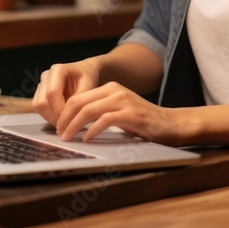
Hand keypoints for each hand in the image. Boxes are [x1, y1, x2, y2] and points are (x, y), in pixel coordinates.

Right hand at [31, 60, 100, 127]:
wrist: (84, 72)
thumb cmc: (87, 77)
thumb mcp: (89, 85)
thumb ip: (80, 99)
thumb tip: (73, 115)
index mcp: (57, 70)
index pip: (52, 93)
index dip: (59, 109)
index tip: (70, 120)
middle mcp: (46, 76)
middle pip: (42, 101)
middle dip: (54, 116)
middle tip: (68, 126)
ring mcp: (41, 84)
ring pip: (38, 106)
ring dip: (50, 118)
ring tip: (65, 123)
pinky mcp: (39, 93)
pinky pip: (38, 108)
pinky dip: (48, 116)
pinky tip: (61, 119)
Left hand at [54, 81, 189, 146]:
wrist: (169, 123)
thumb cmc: (143, 121)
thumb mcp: (119, 110)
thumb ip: (101, 111)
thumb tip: (76, 123)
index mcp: (111, 88)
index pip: (79, 97)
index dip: (66, 112)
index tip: (59, 126)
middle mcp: (115, 90)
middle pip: (80, 101)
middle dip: (65, 118)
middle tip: (59, 133)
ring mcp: (123, 101)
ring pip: (89, 110)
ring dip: (74, 125)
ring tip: (67, 137)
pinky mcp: (130, 114)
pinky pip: (104, 120)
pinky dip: (92, 130)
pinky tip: (87, 139)